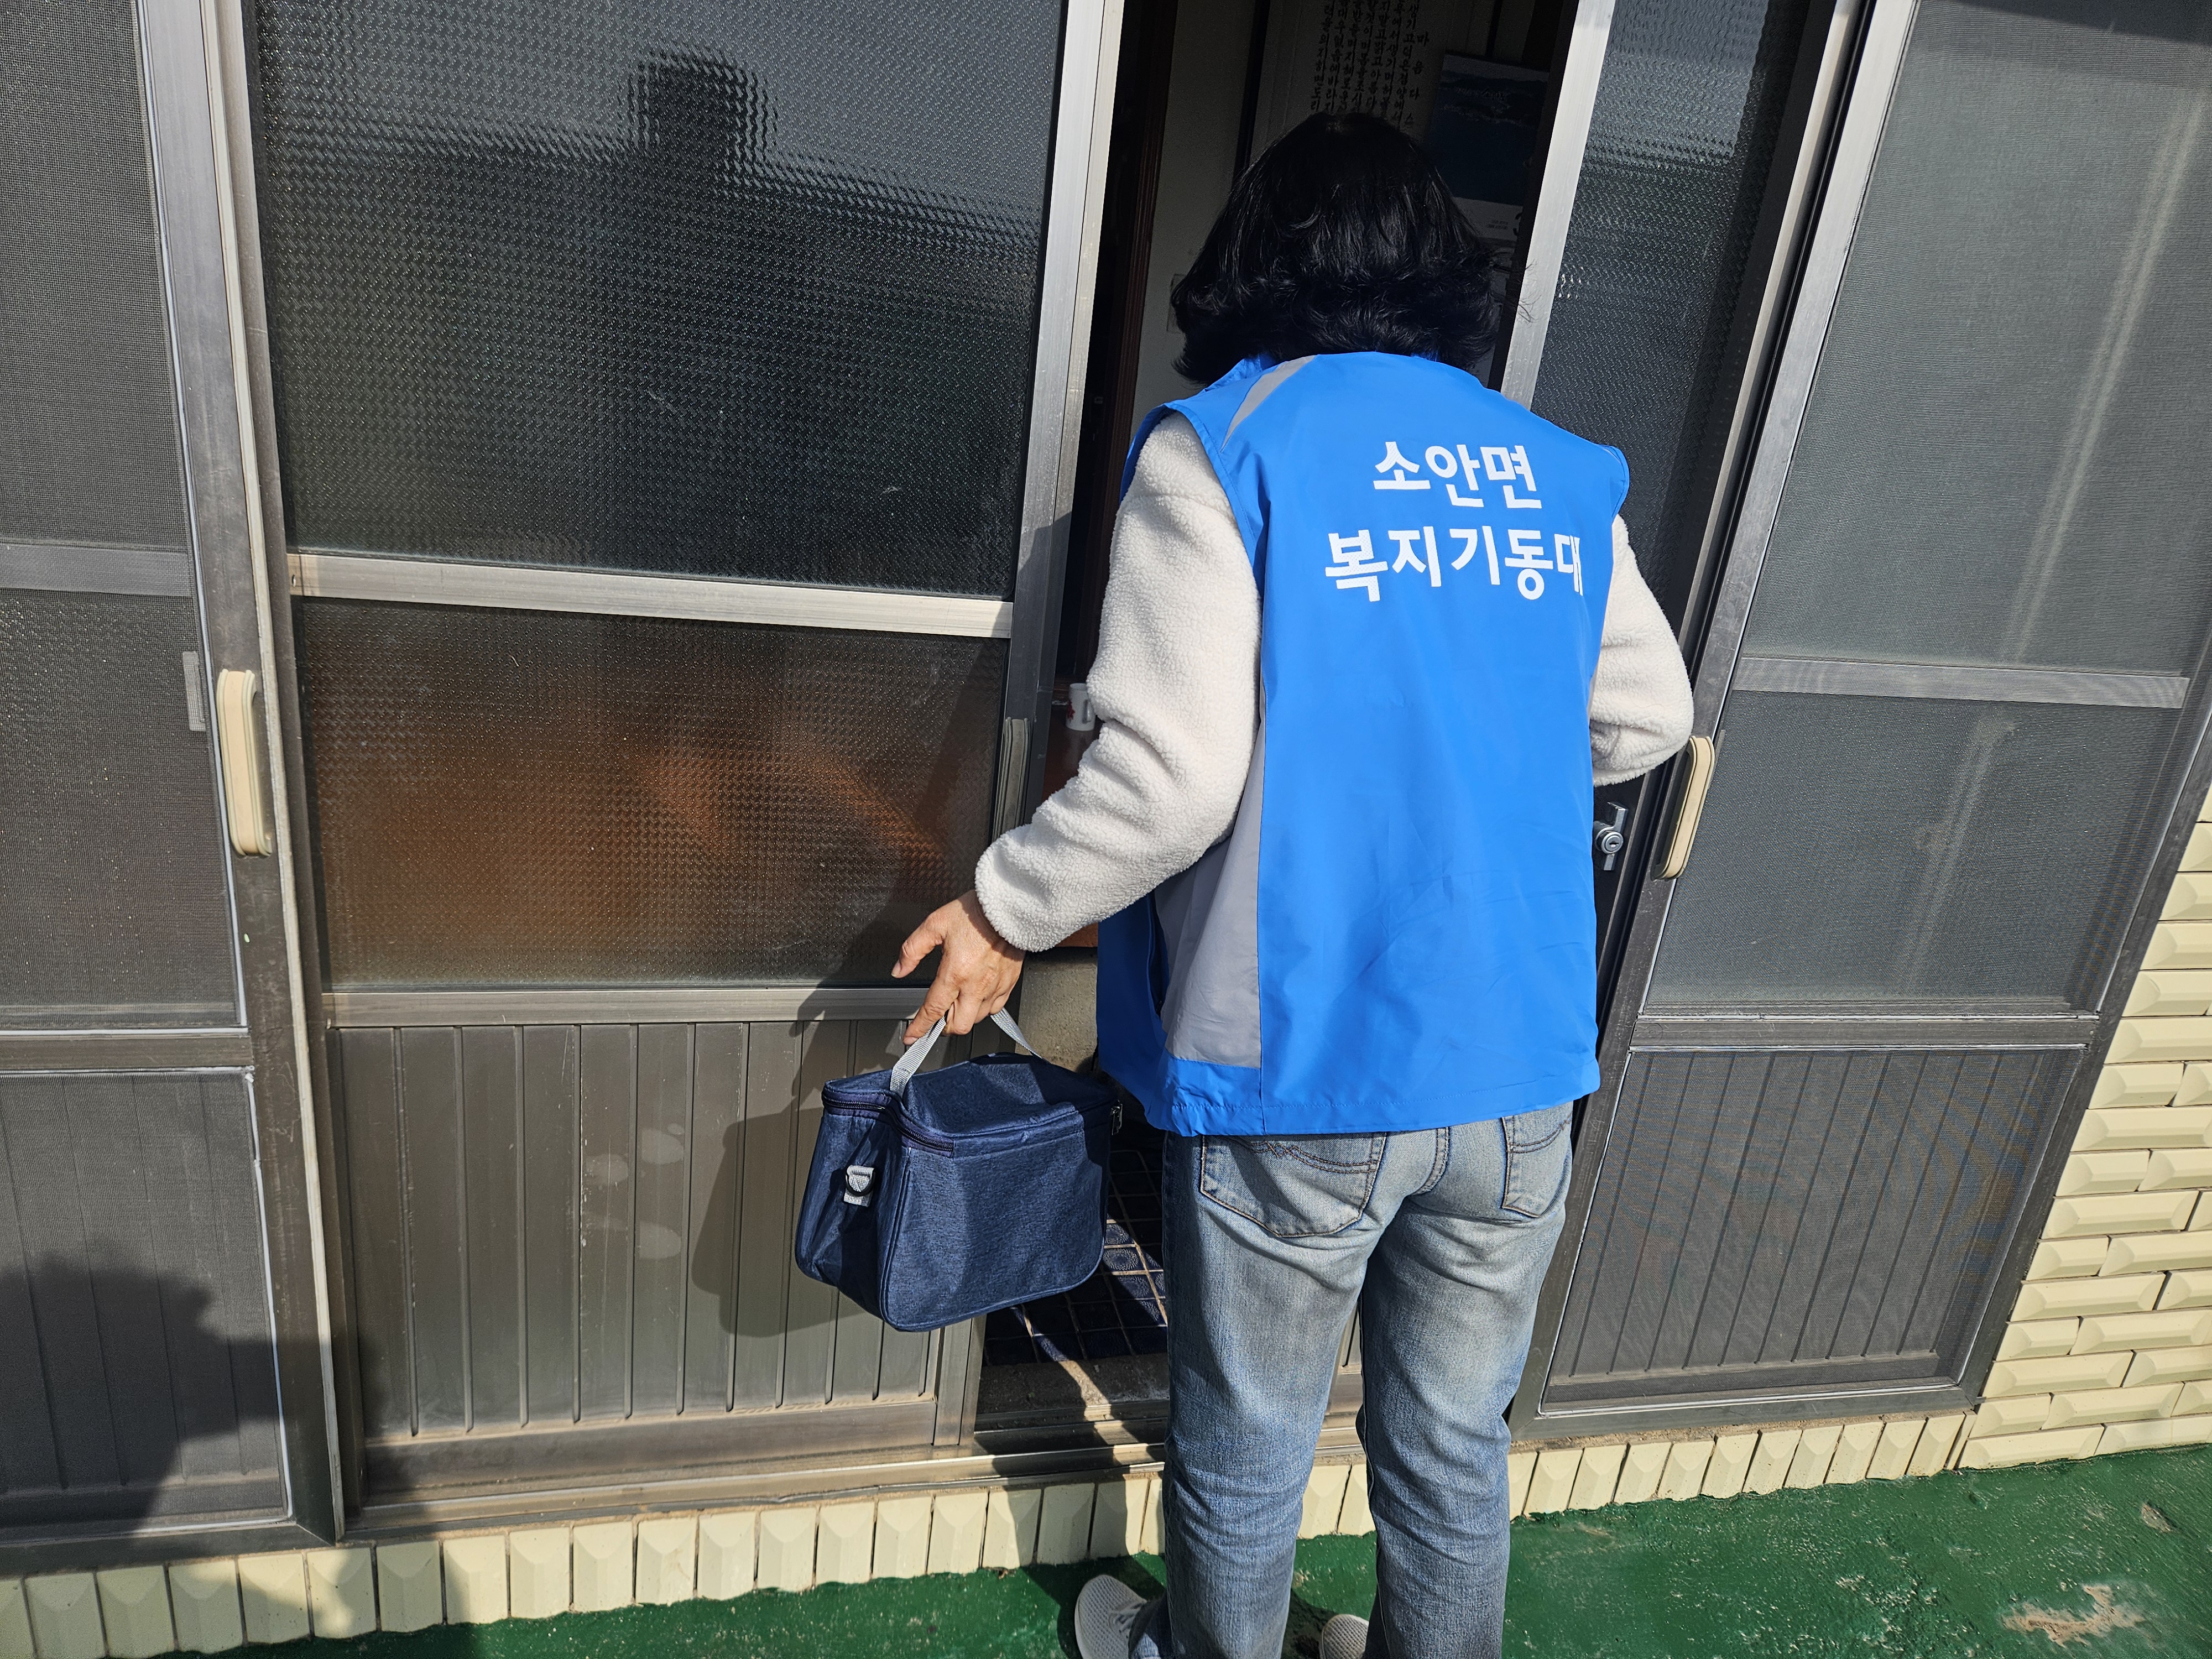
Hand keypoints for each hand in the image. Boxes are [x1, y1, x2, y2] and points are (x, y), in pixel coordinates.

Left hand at [893, 891, 1024, 1042]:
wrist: (1009, 906)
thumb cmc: (975, 912)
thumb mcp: (934, 924)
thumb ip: (912, 950)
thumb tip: (899, 969)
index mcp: (955, 972)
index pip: (933, 1010)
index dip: (919, 1027)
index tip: (912, 1037)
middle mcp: (976, 984)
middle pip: (957, 1025)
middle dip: (942, 1027)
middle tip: (935, 1019)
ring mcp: (995, 986)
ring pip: (976, 1019)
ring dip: (962, 1017)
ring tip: (955, 1004)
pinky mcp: (1009, 983)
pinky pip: (995, 1008)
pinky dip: (982, 1009)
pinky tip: (975, 997)